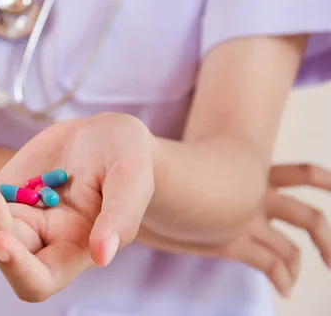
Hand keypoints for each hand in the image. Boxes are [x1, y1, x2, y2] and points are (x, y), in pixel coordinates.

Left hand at [0, 113, 154, 301]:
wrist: (105, 138)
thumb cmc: (128, 157)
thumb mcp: (133, 177)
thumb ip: (121, 216)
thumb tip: (103, 256)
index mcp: (75, 248)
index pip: (38, 279)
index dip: (16, 267)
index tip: (0, 238)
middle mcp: (41, 241)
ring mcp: (17, 217)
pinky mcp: (2, 195)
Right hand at [136, 163, 330, 296]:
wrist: (144, 182)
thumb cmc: (164, 175)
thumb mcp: (195, 166)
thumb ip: (208, 170)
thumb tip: (205, 172)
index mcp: (252, 175)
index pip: (301, 174)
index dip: (324, 179)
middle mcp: (255, 197)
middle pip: (308, 217)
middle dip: (326, 238)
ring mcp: (245, 220)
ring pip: (292, 247)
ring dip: (306, 262)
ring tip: (311, 275)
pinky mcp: (229, 243)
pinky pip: (267, 263)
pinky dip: (281, 277)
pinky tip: (283, 289)